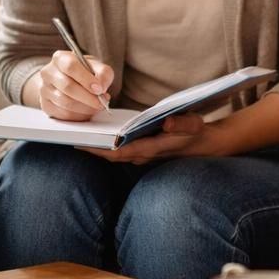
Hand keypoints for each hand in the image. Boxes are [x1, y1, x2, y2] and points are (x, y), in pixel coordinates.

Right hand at [34, 50, 113, 120]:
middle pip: (68, 87)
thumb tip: (102, 86)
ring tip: (96, 106)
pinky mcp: (45, 105)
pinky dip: (79, 115)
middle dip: (88, 97)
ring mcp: (44, 90)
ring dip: (85, 107)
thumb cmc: (83, 72)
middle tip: (102, 102)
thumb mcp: (96, 67)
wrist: (68, 81)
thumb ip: (103, 73)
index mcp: (60, 58)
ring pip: (66, 102)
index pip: (71, 66)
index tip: (99, 89)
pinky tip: (86, 110)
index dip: (86, 79)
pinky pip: (63, 114)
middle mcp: (48, 72)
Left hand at [91, 113, 211, 164]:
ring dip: (98, 149)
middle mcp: (145, 155)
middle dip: (92, 150)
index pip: (120, 152)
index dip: (99, 151)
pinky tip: (98, 136)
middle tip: (71, 140)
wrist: (207, 146)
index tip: (81, 145)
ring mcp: (144, 155)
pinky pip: (121, 151)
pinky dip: (108, 146)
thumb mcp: (195, 125)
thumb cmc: (199, 133)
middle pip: (112, 156)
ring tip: (79, 137)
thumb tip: (165, 122)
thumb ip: (182, 123)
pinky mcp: (145, 152)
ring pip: (115, 155)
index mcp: (153, 148)